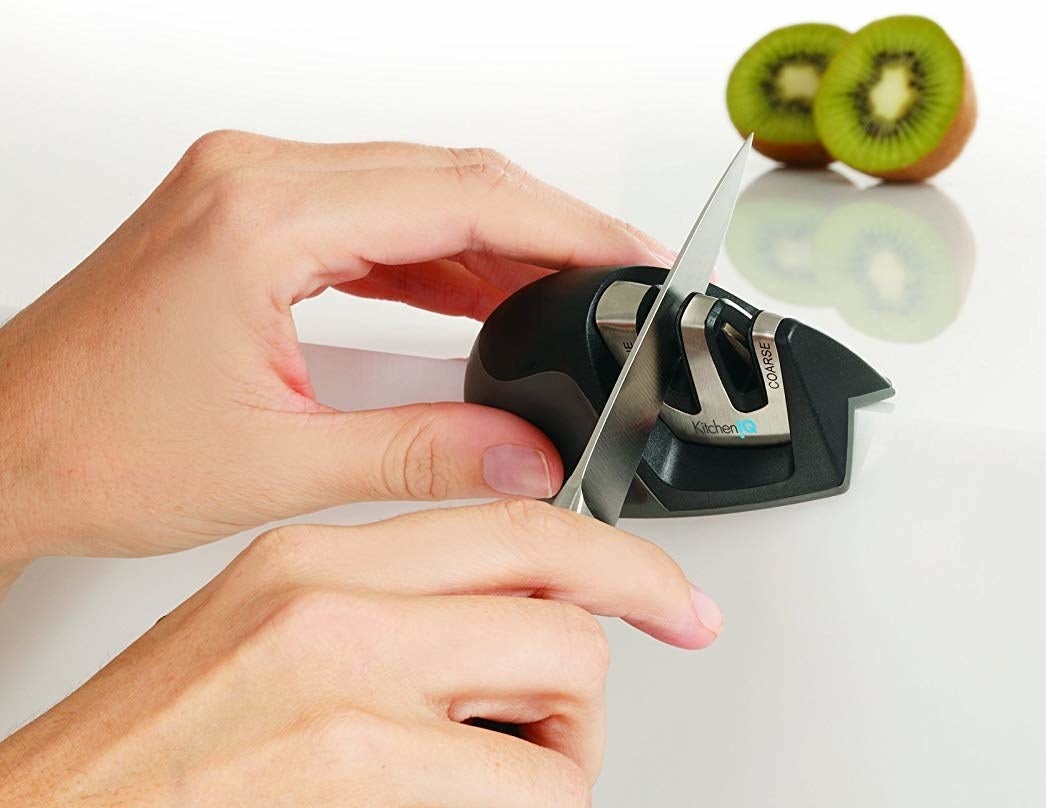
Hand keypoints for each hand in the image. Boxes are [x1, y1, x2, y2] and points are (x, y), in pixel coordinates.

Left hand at [0, 132, 673, 562]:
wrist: (6, 446)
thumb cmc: (90, 446)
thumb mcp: (277, 464)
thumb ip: (421, 456)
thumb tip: (524, 455)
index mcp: (260, 219)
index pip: (458, 197)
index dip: (562, 226)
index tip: (626, 256)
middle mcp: (252, 180)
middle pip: (446, 176)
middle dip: (545, 226)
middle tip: (614, 274)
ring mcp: (248, 191)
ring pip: (414, 190)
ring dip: (495, 243)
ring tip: (564, 296)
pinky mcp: (248, 218)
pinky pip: (372, 217)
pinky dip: (437, 256)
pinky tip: (484, 296)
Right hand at [0, 500, 722, 805]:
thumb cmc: (156, 747)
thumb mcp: (274, 631)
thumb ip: (393, 605)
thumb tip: (507, 612)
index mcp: (313, 557)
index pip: (517, 526)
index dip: (623, 564)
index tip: (674, 600)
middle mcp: (333, 605)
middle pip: (560, 610)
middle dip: (581, 681)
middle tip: (551, 724)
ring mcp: (349, 693)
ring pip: (564, 693)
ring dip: (556, 750)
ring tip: (489, 776)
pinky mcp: (359, 777)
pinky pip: (533, 790)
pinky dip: (530, 802)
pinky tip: (459, 805)